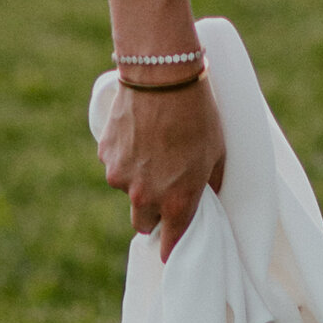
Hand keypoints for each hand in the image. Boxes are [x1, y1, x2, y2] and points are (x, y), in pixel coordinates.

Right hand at [100, 71, 227, 259]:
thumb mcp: (217, 153)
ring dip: (137, 180)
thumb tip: (207, 199)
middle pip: (143, 222)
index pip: (170, 243)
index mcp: (176, 202)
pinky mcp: (106, 154)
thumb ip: (209, 185)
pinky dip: (125, 157)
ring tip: (154, 148)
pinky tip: (139, 133)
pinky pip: (115, 165)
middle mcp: (144, 197)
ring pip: (127, 191)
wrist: (161, 77)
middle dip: (153, 212)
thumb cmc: (198, 115)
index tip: (172, 246)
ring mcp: (120, 176)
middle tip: (165, 187)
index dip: (172, 246)